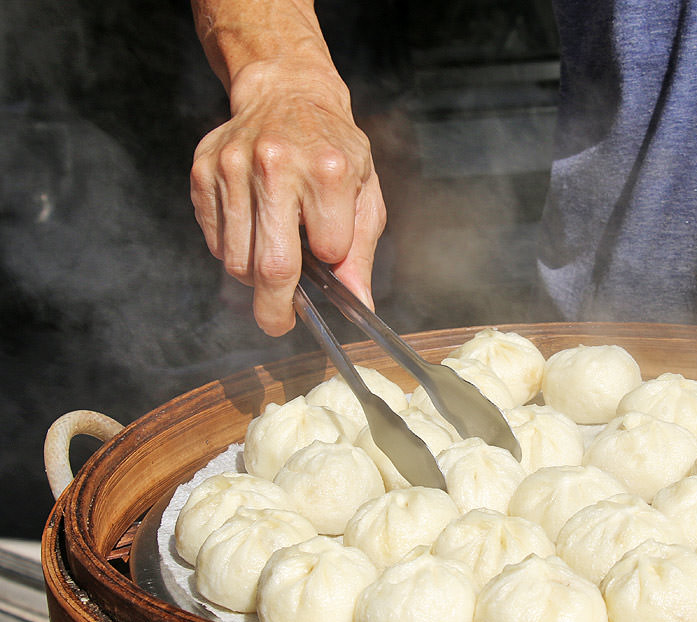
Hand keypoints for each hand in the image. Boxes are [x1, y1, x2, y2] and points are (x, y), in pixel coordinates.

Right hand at [191, 62, 384, 335]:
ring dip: (254, 278)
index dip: (329, 265)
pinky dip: (232, 251)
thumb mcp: (364, 192)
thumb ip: (362, 251)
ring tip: (271, 262)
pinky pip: (214, 239)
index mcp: (328, 170)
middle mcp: (277, 166)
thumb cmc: (332, 148)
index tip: (328, 262)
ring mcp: (233, 167)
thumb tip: (360, 305)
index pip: (328, 250)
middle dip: (276, 309)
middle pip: (272, 267)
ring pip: (235, 260)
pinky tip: (252, 233)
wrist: (287, 93)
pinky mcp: (204, 171)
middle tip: (279, 324)